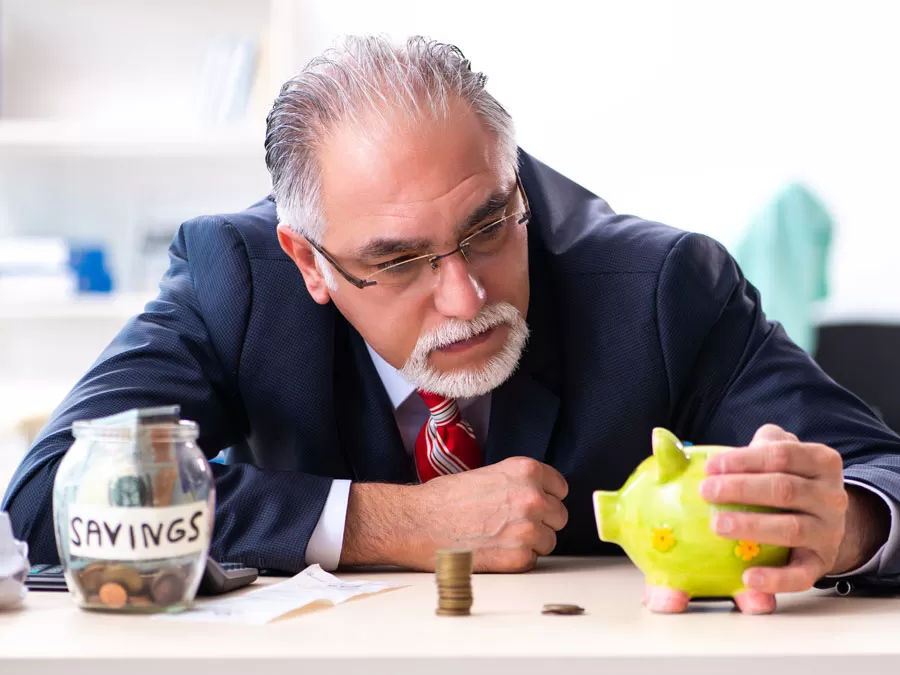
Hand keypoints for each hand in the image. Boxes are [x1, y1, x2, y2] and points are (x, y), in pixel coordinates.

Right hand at [341, 457, 568, 572]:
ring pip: (549, 541)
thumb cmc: (444, 499)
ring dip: (531, 543)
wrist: (418, 522)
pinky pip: (532, 560)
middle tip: (514, 524)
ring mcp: (528, 528)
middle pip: (559, 516)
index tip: (535, 504)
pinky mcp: (519, 558)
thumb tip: (538, 497)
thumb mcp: (489, 475)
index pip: (560, 488)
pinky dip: (516, 560)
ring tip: (501, 538)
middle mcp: (533, 497)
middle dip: (541, 521)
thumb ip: (518, 484)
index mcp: (526, 471)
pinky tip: (493, 551)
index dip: (546, 497)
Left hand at [699, 424, 850, 593]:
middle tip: (706, 492)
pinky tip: (747, 577)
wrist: (825, 519)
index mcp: (819, 461)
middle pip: (785, 489)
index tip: (709, 466)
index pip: (781, 454)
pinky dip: (776, 579)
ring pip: (792, 529)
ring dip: (753, 527)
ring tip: (717, 526)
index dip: (743, 459)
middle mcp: (831, 496)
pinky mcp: (822, 563)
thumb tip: (662, 439)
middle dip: (742, 489)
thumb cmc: (784, 480)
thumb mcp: (771, 454)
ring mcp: (829, 531)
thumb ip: (738, 447)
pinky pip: (801, 575)